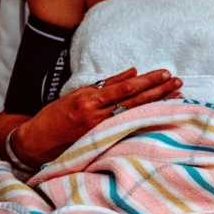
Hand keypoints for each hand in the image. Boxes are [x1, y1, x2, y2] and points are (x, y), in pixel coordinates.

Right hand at [13, 67, 181, 166]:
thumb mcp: (79, 93)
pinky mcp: (102, 142)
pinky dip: (146, 120)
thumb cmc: (57, 115)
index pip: (126, 88)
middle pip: (135, 101)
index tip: (165, 74)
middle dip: (159, 91)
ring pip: (136, 114)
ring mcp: (101, 130)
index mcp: (90, 99)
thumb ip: (107, 84)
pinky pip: (128, 128)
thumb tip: (133, 72)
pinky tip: (161, 115)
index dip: (147, 81)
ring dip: (158, 104)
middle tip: (178, 82)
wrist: (36, 141)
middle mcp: (97, 114)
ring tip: (177, 95)